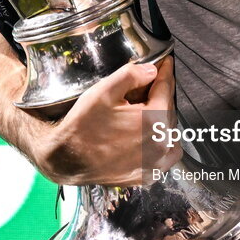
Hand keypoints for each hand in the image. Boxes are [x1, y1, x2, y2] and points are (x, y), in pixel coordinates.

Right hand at [34, 56, 180, 185]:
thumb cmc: (83, 126)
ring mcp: (155, 163)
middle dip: (162, 95)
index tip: (166, 63)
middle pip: (170, 110)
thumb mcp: (104, 91)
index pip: (166, 89)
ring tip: (149, 109)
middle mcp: (160, 144)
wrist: (67, 160)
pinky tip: (152, 135)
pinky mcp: (147, 176)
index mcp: (153, 120)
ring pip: (171, 132)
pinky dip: (164, 143)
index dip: (165, 72)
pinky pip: (167, 156)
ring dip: (165, 118)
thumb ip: (132, 75)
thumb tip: (152, 71)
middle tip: (151, 84)